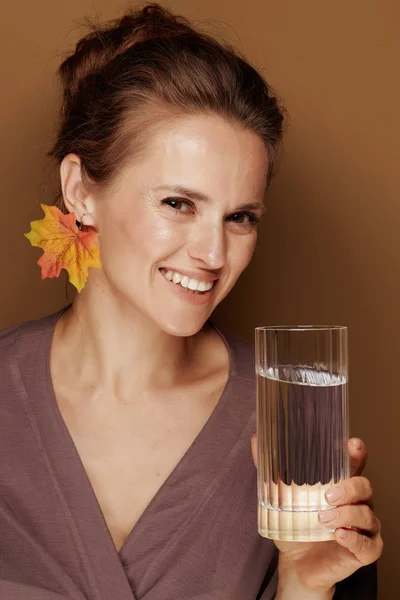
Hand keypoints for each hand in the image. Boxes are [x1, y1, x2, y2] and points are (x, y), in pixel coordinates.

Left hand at [251, 436, 382, 597]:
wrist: (296, 565)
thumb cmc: (294, 527)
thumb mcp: (279, 497)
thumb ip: (269, 469)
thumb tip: (255, 440)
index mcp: (341, 486)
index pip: (356, 465)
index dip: (357, 454)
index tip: (352, 446)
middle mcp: (357, 503)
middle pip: (364, 487)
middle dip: (349, 488)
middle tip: (328, 495)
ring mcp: (363, 528)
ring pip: (367, 515)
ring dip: (346, 515)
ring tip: (323, 519)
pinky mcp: (364, 551)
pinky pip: (370, 545)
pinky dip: (355, 539)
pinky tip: (339, 535)